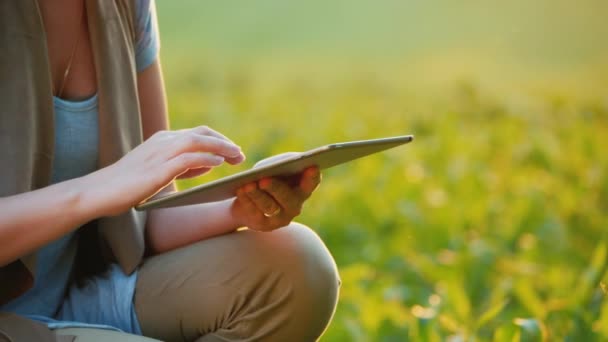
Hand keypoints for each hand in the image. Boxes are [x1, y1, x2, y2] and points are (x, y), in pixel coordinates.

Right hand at [86, 125, 244, 215]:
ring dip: (221, 147)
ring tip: (237, 156)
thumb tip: (208, 164)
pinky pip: (189, 158)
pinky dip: (207, 158)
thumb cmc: (127, 185)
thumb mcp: (158, 171)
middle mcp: (163, 141)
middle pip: (202, 134)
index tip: (233, 151)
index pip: (197, 134)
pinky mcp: (158, 168)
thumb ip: (182, 165)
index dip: (218, 140)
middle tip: (241, 154)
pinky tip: (220, 163)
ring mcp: (160, 153)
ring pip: (198, 142)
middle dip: (224, 142)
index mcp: (162, 140)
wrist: (100, 191)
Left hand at [230, 165, 320, 231]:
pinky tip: (241, 191)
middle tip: (264, 180)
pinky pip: (255, 213)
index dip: (312, 177)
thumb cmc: (266, 177)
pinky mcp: (263, 225)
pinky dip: (247, 201)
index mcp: (302, 189)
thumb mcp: (275, 167)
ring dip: (258, 195)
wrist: (246, 200)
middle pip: (289, 199)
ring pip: (270, 206)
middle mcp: (295, 206)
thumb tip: (287, 162)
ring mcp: (280, 218)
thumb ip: (284, 162)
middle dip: (276, 188)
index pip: (312, 184)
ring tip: (248, 185)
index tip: (312, 167)